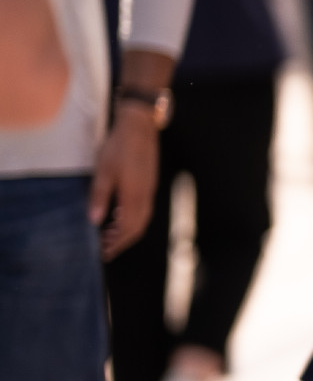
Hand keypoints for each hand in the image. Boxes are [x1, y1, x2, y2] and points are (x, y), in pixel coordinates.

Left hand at [90, 105, 159, 255]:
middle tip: (105, 248)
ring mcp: (149, 190)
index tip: (104, 253)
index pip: (127, 228)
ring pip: (142, 219)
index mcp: (134, 196)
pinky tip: (119, 215)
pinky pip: (143, 209)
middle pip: (137, 228)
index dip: (116, 243)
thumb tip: (95, 221)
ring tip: (109, 235)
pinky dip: (131, 219)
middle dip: (122, 241)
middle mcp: (145, 196)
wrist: (139, 128)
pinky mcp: (149, 184)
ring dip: (127, 231)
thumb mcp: (104, 171)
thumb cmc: (118, 148)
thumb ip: (100, 197)